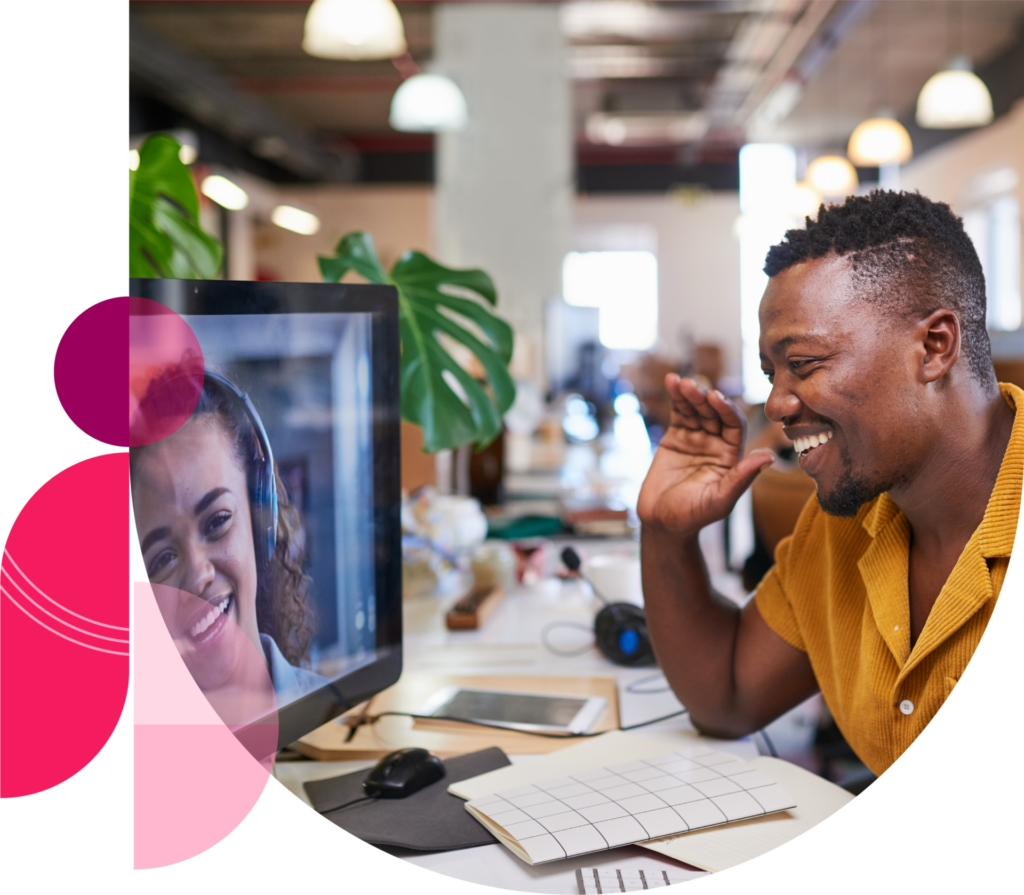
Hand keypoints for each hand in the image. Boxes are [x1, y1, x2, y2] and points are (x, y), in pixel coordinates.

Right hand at [637, 375, 774, 534]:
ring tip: (680, 382)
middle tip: (693, 387)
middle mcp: (716, 444)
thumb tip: (769, 456)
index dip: (726, 410)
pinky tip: (672, 381)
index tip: (715, 398)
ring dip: (690, 394)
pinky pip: (678, 413)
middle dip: (704, 398)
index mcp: (731, 457)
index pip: (734, 425)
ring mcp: (696, 438)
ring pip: (696, 410)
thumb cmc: (693, 517)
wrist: (662, 523)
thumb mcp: (720, 500)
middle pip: (714, 413)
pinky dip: (676, 397)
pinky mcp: (676, 437)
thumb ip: (742, 478)